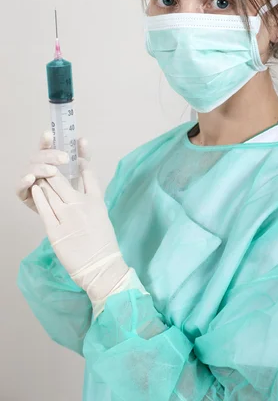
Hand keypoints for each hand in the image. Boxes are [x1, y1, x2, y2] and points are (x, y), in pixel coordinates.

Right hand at [16, 132, 89, 212]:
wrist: (70, 212)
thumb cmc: (72, 188)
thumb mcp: (80, 171)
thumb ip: (82, 156)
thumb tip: (82, 139)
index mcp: (48, 159)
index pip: (45, 146)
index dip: (46, 140)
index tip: (50, 134)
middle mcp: (37, 167)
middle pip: (38, 156)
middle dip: (50, 156)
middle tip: (65, 158)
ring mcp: (29, 179)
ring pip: (30, 169)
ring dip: (40, 168)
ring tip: (53, 171)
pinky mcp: (24, 194)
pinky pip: (19, 186)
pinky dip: (24, 182)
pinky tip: (32, 179)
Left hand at [31, 165, 129, 304]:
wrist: (100, 267)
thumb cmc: (104, 243)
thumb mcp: (102, 214)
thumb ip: (92, 198)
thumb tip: (81, 186)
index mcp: (96, 201)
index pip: (88, 173)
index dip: (81, 158)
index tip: (76, 148)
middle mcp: (81, 205)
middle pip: (61, 180)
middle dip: (51, 171)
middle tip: (47, 166)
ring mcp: (67, 217)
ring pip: (50, 191)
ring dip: (43, 182)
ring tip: (39, 177)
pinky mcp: (55, 230)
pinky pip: (44, 208)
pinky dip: (39, 196)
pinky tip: (36, 188)